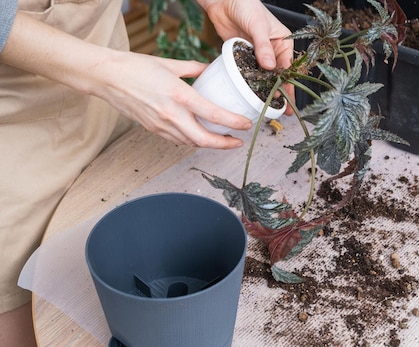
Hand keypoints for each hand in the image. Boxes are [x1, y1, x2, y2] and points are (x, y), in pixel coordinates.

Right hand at [91, 51, 253, 147]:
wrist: (106, 77)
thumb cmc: (135, 67)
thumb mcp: (170, 64)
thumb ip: (194, 69)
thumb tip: (209, 70)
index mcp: (179, 95)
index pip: (213, 115)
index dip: (233, 123)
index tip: (246, 125)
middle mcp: (171, 114)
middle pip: (204, 140)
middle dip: (224, 144)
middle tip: (237, 141)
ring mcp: (160, 125)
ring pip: (191, 143)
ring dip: (208, 144)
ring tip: (222, 139)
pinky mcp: (152, 129)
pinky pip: (177, 140)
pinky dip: (191, 140)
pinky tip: (198, 135)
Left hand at [200, 0, 294, 113]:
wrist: (224, 0)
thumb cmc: (246, 5)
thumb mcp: (258, 25)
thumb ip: (263, 46)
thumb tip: (270, 66)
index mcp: (283, 42)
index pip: (288, 66)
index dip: (288, 83)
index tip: (286, 97)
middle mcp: (273, 51)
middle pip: (278, 76)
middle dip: (280, 92)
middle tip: (282, 110)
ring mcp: (258, 56)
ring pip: (264, 77)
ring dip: (265, 91)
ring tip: (267, 107)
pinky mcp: (245, 58)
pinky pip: (249, 73)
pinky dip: (251, 84)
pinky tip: (251, 95)